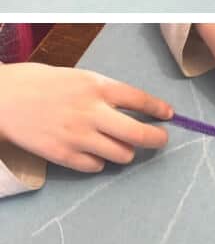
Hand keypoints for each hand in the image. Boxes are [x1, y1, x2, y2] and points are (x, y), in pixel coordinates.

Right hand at [0, 64, 172, 171]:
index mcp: (98, 87)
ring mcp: (77, 136)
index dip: (158, 108)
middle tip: (161, 139)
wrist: (5, 98)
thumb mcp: (82, 78)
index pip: (140, 99)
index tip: (169, 115)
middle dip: (156, 138)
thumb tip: (132, 107)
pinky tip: (96, 153)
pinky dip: (100, 161)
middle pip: (137, 133)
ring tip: (124, 146)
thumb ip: (106, 92)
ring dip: (127, 151)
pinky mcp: (62, 155)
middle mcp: (92, 112)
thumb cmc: (44, 83)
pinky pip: (95, 166)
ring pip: (121, 153)